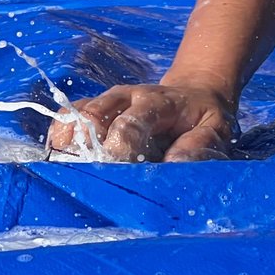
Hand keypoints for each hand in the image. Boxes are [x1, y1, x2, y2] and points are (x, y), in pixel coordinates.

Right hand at [52, 79, 238, 161]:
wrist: (193, 94)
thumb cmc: (202, 119)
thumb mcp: (214, 130)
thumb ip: (197, 147)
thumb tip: (174, 165)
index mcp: (157, 102)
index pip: (130, 123)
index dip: (118, 149)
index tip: (114, 174)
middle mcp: (126, 97)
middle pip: (93, 117)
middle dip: (88, 151)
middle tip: (89, 180)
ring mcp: (107, 100)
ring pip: (75, 116)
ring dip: (69, 147)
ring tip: (71, 174)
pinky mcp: (94, 106)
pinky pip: (66, 117)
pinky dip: (59, 140)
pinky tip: (63, 162)